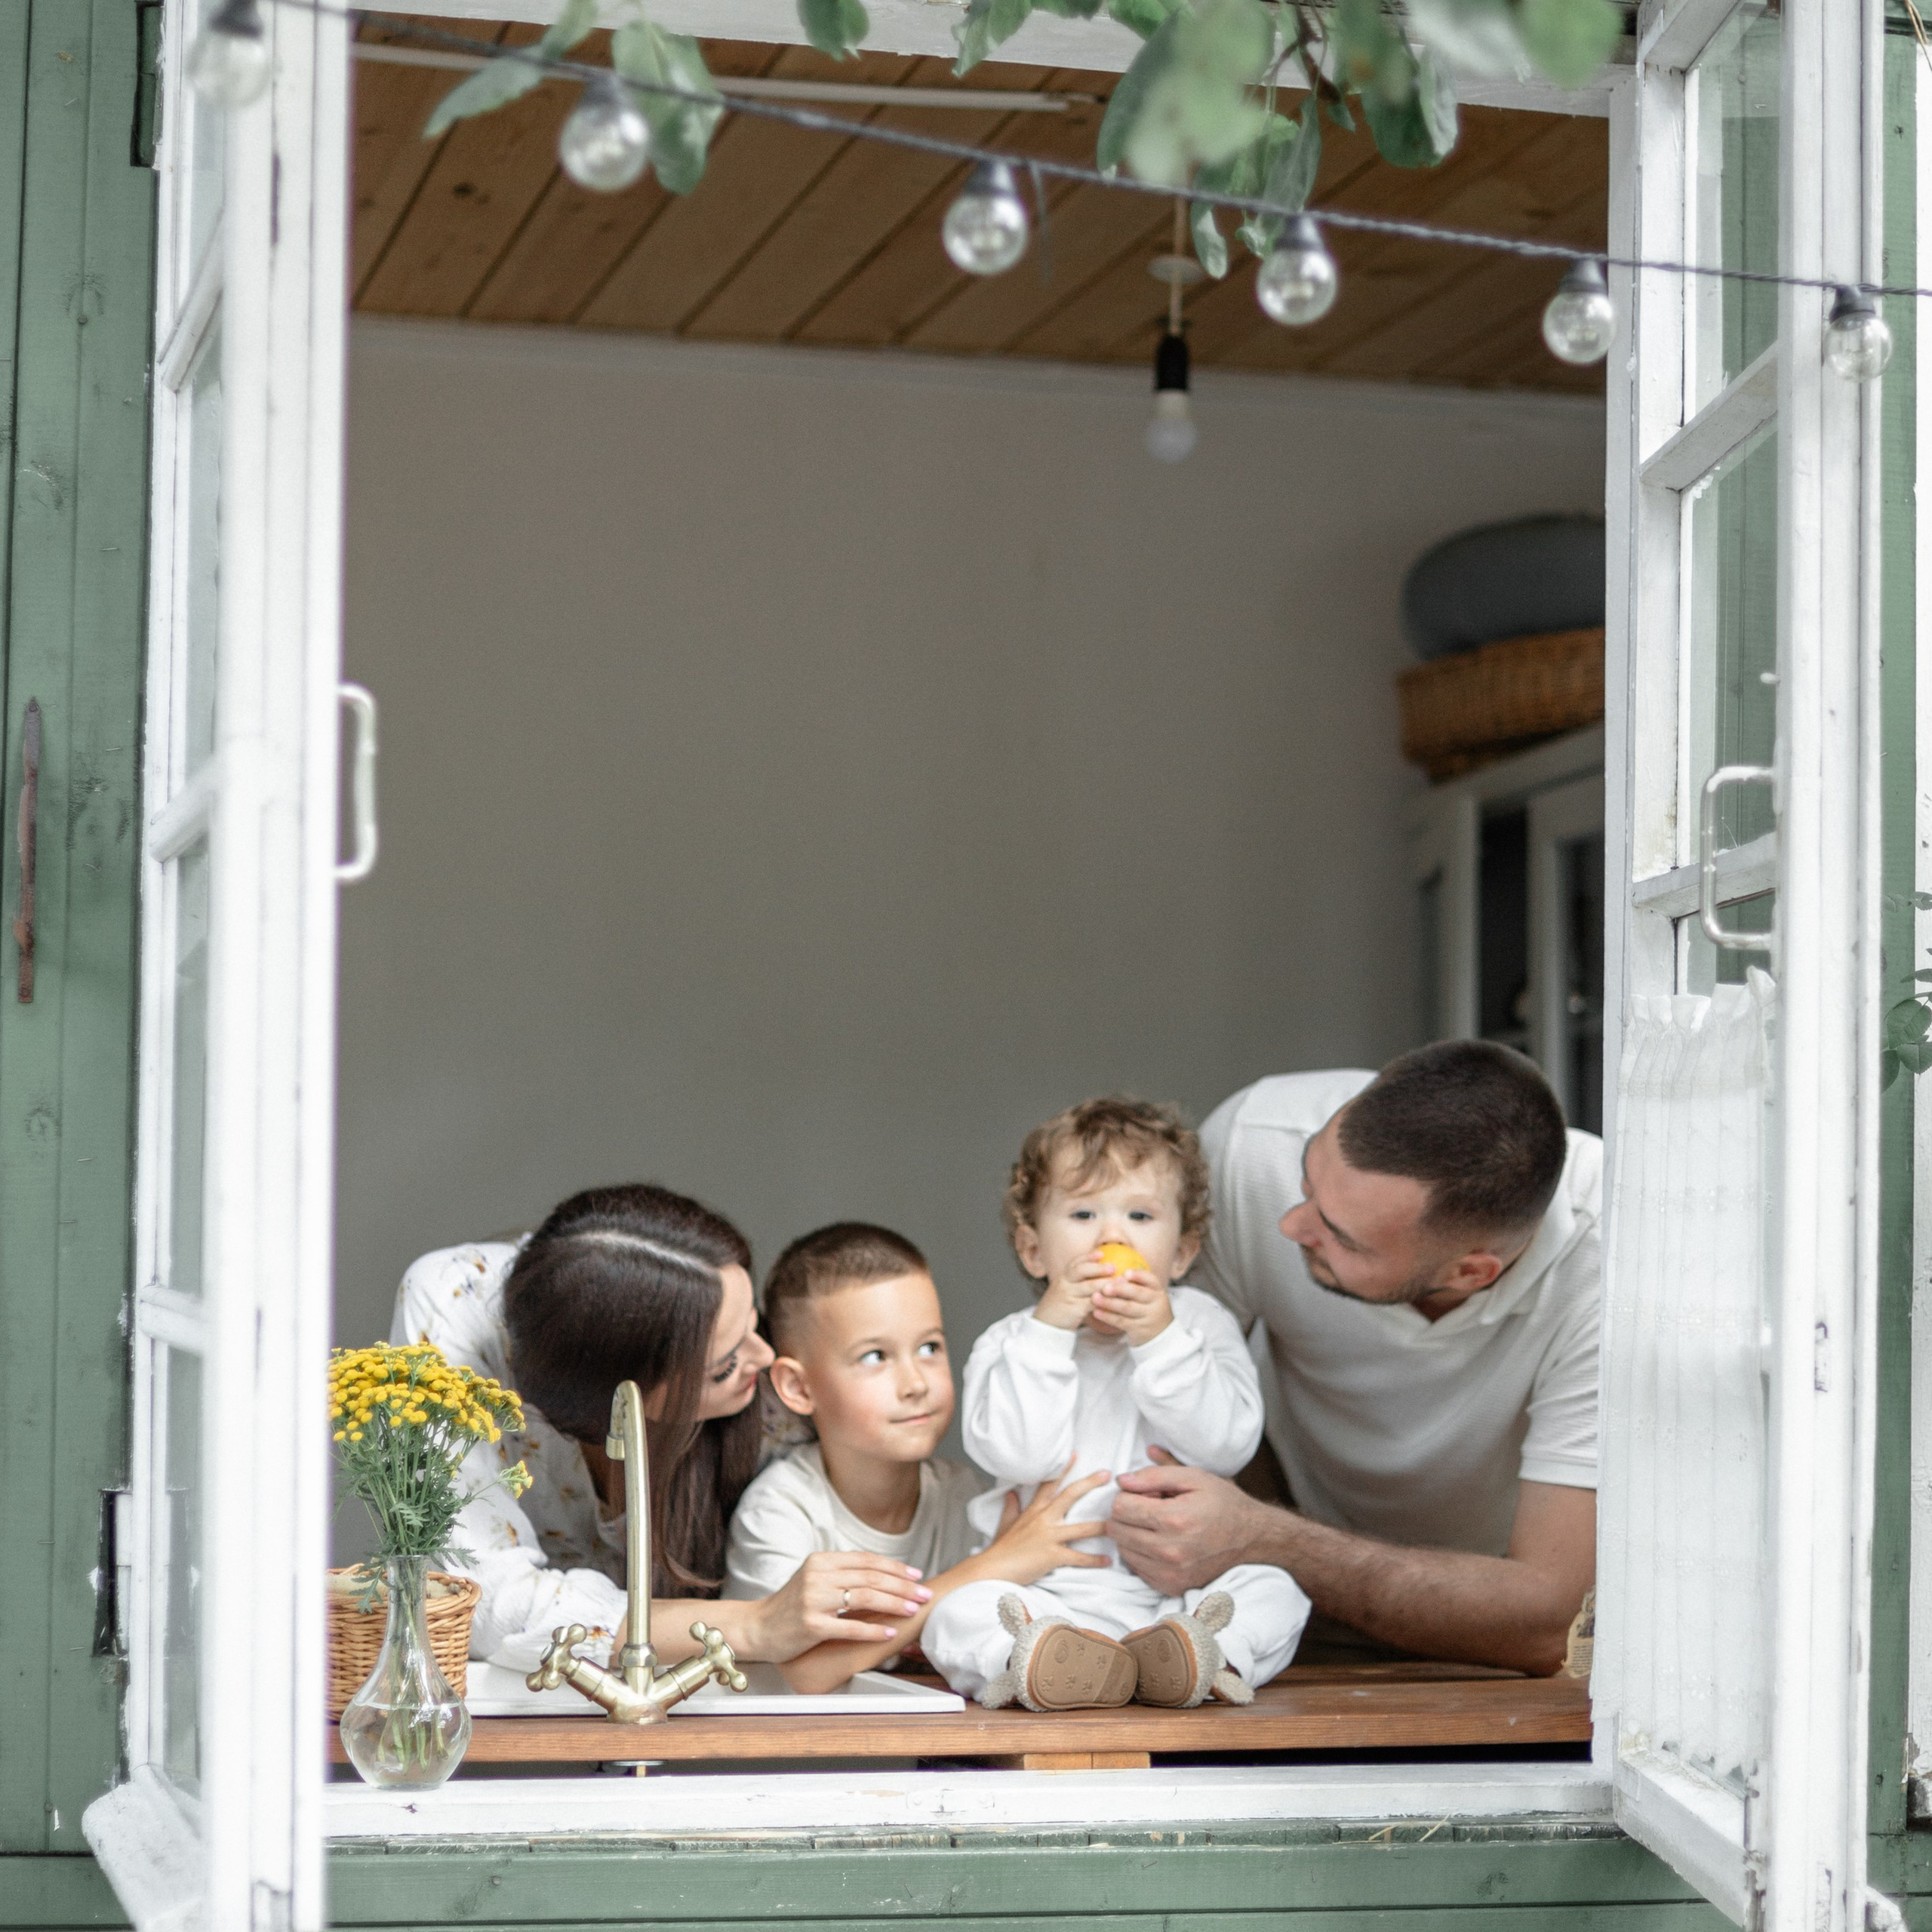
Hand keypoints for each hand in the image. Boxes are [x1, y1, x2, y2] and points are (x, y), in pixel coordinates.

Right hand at [750, 1549, 932, 1662]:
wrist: (758, 1628)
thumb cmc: (790, 1605)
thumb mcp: (814, 1579)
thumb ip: (841, 1573)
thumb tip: (881, 1573)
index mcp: (821, 1561)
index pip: (866, 1560)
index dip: (894, 1567)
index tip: (916, 1575)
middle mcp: (817, 1576)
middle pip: (870, 1578)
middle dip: (902, 1586)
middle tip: (924, 1593)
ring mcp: (813, 1601)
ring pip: (864, 1598)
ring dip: (894, 1604)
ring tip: (913, 1609)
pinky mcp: (811, 1626)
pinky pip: (850, 1627)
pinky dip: (874, 1630)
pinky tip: (891, 1632)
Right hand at [981, 1457, 1114, 1585]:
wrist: (992, 1570)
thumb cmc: (1000, 1549)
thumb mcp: (1005, 1524)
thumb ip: (1011, 1508)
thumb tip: (1011, 1493)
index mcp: (1033, 1510)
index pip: (1049, 1484)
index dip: (1062, 1469)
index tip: (1075, 1454)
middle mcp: (1043, 1519)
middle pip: (1070, 1495)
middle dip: (1090, 1483)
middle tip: (1107, 1474)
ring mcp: (1049, 1536)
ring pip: (1082, 1528)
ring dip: (1102, 1526)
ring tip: (1119, 1523)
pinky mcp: (1053, 1555)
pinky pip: (1079, 1557)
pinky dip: (1095, 1560)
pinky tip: (1108, 1560)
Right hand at [1032, 1250, 1117, 1330]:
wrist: (1045, 1325)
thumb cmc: (1060, 1306)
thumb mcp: (1066, 1290)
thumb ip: (1078, 1282)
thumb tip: (1100, 1272)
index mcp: (1064, 1277)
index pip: (1076, 1263)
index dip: (1088, 1257)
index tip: (1101, 1253)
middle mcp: (1065, 1283)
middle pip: (1081, 1271)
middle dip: (1098, 1267)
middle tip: (1114, 1267)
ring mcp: (1069, 1296)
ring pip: (1089, 1287)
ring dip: (1106, 1283)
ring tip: (1122, 1282)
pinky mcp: (1074, 1310)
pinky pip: (1091, 1303)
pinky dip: (1104, 1300)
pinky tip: (1115, 1299)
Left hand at [1089, 1266, 1172, 1344]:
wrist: (1161, 1334)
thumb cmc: (1147, 1307)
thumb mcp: (1149, 1294)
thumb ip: (1136, 1282)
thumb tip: (1111, 1263)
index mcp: (1157, 1290)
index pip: (1151, 1280)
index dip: (1139, 1275)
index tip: (1125, 1272)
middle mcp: (1155, 1302)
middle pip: (1138, 1293)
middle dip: (1120, 1289)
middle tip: (1105, 1286)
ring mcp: (1148, 1316)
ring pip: (1127, 1308)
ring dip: (1109, 1303)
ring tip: (1095, 1297)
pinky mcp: (1139, 1329)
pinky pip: (1122, 1322)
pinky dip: (1108, 1317)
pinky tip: (1096, 1312)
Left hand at [1108, 1447, 1262, 1593]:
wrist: (1251, 1538)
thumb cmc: (1222, 1502)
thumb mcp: (1193, 1477)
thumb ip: (1154, 1475)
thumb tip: (1121, 1480)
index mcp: (1174, 1519)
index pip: (1120, 1508)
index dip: (1127, 1495)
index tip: (1145, 1494)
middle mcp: (1170, 1550)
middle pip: (1117, 1530)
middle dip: (1126, 1514)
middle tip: (1149, 1508)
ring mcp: (1171, 1573)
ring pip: (1123, 1550)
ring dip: (1131, 1534)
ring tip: (1156, 1526)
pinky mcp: (1172, 1586)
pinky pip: (1137, 1569)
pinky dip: (1141, 1554)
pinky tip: (1160, 1543)